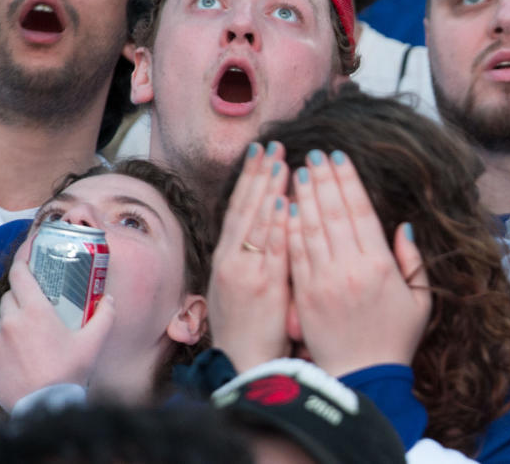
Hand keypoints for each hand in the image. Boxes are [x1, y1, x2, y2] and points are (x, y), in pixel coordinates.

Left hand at [0, 239, 116, 412]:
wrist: (44, 407)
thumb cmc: (69, 373)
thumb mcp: (93, 343)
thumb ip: (104, 316)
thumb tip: (109, 298)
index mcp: (35, 311)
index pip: (19, 274)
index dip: (22, 260)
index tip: (27, 254)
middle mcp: (10, 322)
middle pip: (10, 296)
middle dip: (22, 296)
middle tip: (38, 306)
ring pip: (1, 321)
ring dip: (13, 323)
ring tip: (31, 339)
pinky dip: (4, 347)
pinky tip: (19, 358)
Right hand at [206, 142, 291, 372]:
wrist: (245, 365)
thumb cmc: (250, 329)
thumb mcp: (242, 288)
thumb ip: (255, 256)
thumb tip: (273, 223)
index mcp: (227, 258)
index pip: (239, 209)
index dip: (250, 179)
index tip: (262, 152)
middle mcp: (232, 259)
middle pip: (246, 207)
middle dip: (259, 174)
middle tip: (271, 144)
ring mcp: (245, 271)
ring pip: (256, 221)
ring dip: (268, 188)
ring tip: (280, 160)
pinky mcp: (261, 286)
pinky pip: (270, 248)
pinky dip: (274, 223)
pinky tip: (281, 200)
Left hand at [288, 151, 429, 377]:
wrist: (364, 377)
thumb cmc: (394, 339)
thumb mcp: (418, 300)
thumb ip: (412, 261)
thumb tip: (402, 226)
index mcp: (381, 266)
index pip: (361, 212)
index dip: (348, 181)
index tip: (339, 157)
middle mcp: (351, 269)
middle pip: (334, 213)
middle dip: (323, 179)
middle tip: (314, 153)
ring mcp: (325, 281)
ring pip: (311, 228)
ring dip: (304, 195)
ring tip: (297, 170)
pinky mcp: (305, 295)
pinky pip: (295, 254)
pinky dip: (290, 227)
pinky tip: (285, 205)